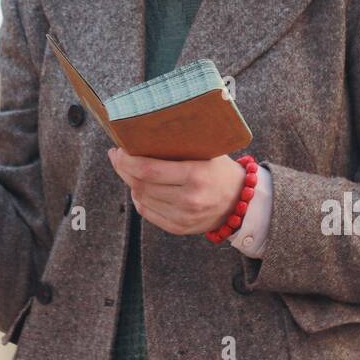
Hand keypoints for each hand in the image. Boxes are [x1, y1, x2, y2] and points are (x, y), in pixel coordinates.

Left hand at [106, 147, 247, 235]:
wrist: (242, 202)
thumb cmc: (220, 170)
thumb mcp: (207, 151)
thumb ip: (180, 144)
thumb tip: (145, 131)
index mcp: (196, 175)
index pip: (148, 170)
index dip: (126, 160)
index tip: (118, 149)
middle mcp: (189, 199)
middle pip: (141, 184)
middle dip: (123, 169)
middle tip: (117, 156)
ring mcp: (183, 217)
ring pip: (141, 199)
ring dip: (130, 183)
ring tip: (128, 169)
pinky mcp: (179, 228)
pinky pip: (148, 213)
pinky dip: (138, 199)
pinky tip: (138, 187)